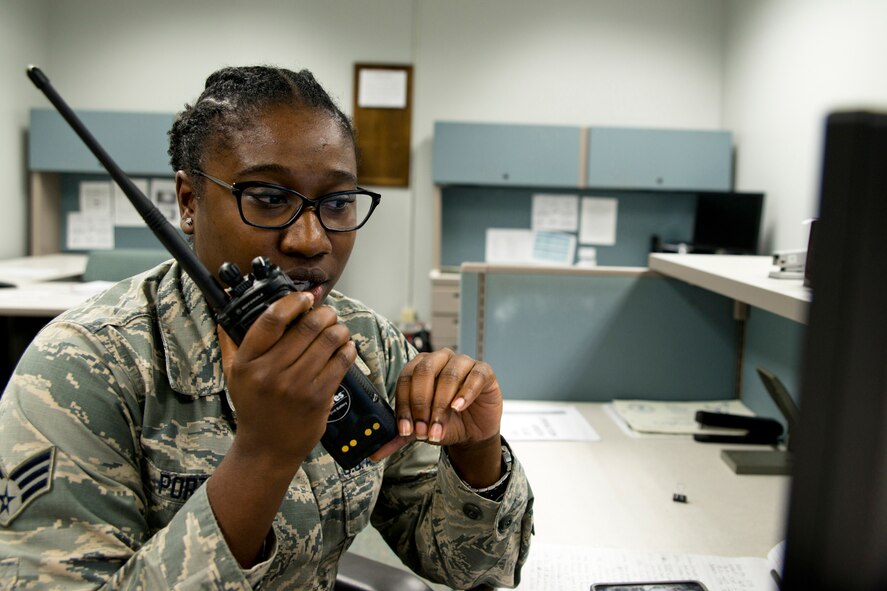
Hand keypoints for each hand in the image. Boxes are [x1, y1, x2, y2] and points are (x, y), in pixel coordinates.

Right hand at [217, 292, 356, 469]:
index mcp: (248, 363)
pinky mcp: (318, 397)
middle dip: (324, 313)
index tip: (305, 297)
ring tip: (338, 329)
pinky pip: (341, 362)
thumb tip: (226, 305)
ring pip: (329, 341)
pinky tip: (344, 347)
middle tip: (327, 313)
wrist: (267, 448)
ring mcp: (296, 386)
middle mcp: (271, 373)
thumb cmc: (253, 407)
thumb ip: (231, 340)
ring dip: (339, 329)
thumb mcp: (234, 375)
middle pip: (307, 326)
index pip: (271, 319)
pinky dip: (347, 349)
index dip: (293, 301)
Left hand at [372, 349, 502, 474]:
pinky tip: (458, 408)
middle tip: (423, 428)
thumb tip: (375, 453)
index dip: (404, 405)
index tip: (406, 430)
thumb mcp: (420, 429)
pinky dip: (465, 393)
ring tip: (439, 427)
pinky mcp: (484, 371)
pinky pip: (475, 376)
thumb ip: (399, 436)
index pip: (406, 379)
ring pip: (449, 375)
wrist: (472, 431)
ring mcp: (463, 362)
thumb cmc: (445, 422)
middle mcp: (440, 359)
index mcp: (420, 366)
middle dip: (421, 403)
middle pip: (425, 371)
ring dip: (441, 404)